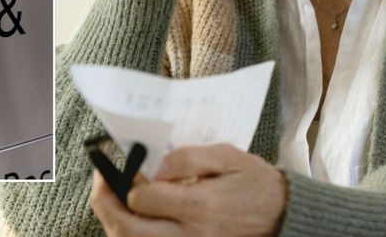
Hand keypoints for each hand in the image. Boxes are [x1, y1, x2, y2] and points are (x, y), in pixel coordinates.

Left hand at [91, 144, 287, 236]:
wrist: (284, 217)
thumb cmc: (255, 184)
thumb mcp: (227, 156)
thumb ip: (187, 158)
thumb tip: (154, 166)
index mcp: (199, 207)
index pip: (141, 198)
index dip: (127, 179)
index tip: (126, 164)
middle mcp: (189, 236)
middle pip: (126, 230)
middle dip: (105, 203)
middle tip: (101, 181)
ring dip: (115, 221)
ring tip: (113, 198)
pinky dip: (132, 233)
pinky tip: (133, 215)